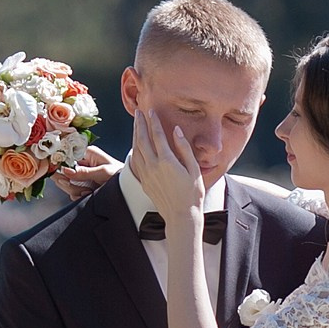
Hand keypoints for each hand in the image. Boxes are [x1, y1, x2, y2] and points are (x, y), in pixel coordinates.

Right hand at [51, 144, 124, 199]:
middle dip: (70, 182)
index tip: (61, 173)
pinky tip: (89, 194)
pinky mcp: (82, 185)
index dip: (60, 164)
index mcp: (86, 153)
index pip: (65, 155)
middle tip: (81, 187)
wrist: (130, 188)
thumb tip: (66, 170)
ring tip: (89, 191)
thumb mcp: (103, 172)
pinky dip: (79, 195)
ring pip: (66, 183)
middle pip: (62, 171)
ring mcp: (81, 174)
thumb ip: (84, 172)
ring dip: (76, 190)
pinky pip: (72, 192)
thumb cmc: (121, 174)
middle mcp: (81, 162)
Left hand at [132, 104, 205, 221]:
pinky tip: (136, 144)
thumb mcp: (194, 170)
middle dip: (140, 124)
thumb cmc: (192, 195)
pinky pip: (136, 161)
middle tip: (139, 113)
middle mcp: (153, 166)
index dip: (153, 122)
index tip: (151, 111)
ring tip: (136, 124)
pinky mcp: (144, 181)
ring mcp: (146, 174)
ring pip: (136, 149)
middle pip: (142, 140)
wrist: (181, 216)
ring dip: (135, 135)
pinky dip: (134, 149)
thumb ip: (184, 149)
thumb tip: (176, 131)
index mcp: (167, 162)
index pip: (157, 136)